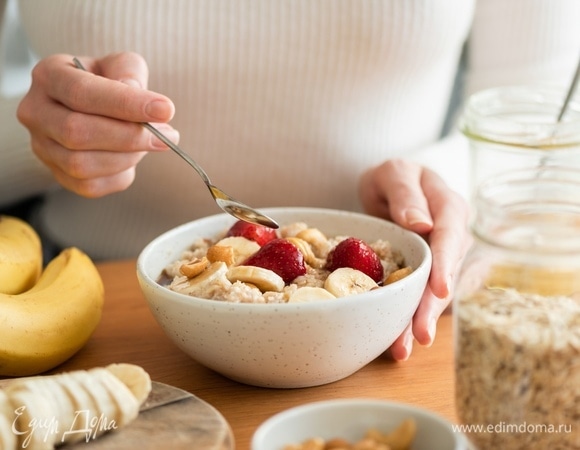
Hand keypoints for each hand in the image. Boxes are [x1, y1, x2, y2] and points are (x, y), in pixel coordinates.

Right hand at [17, 52, 177, 196]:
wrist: (93, 108)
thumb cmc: (109, 83)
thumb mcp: (122, 65)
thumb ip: (130, 73)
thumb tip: (141, 100)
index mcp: (49, 76)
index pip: (82, 92)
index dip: (126, 104)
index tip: (165, 110)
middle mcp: (36, 112)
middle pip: (77, 133)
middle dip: (129, 137)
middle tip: (168, 135)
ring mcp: (42, 147)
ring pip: (82, 165)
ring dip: (127, 157)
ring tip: (152, 143)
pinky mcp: (57, 175)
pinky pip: (90, 186)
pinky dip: (120, 175)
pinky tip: (132, 158)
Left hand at [358, 159, 470, 360]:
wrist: (390, 188)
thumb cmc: (393, 178)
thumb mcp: (393, 172)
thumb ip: (405, 192)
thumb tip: (422, 223)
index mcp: (449, 207)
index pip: (451, 236)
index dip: (446, 264)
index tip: (440, 289)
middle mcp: (453, 236)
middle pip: (446, 273)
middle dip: (433, 306)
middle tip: (420, 334)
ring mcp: (443, 258)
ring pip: (435, 292)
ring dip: (420, 320)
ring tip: (402, 349)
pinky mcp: (429, 274)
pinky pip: (422, 297)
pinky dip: (409, 318)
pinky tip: (397, 341)